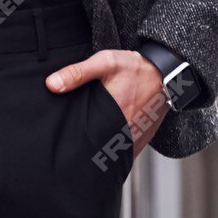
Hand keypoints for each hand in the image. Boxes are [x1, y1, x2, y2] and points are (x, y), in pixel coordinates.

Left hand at [44, 48, 168, 161]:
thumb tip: (51, 85)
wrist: (167, 74)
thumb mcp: (105, 62)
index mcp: (113, 116)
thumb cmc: (136, 68)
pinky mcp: (142, 141)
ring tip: (85, 145)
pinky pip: (124, 152)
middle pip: (99, 152)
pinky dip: (113, 149)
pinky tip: (102, 140)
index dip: (73, 146)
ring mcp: (136, 140)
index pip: (87, 142)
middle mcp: (126, 133)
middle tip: (69, 147)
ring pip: (112, 154)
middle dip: (84, 151)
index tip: (62, 144)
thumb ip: (77, 73)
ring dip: (100, 151)